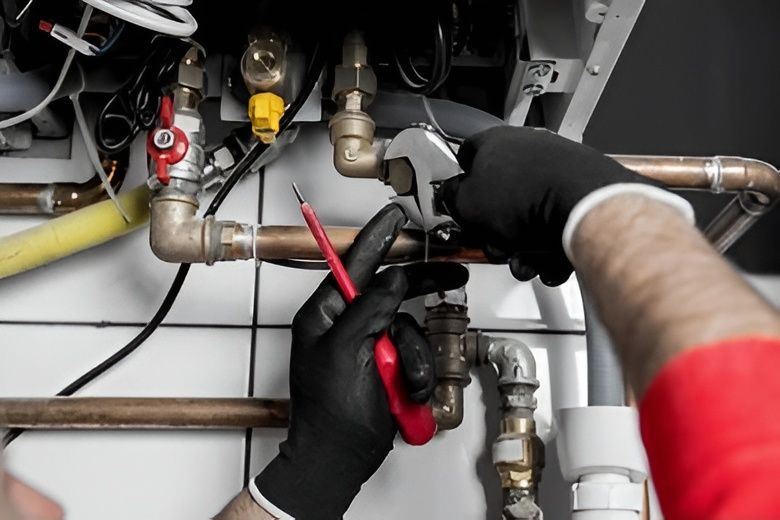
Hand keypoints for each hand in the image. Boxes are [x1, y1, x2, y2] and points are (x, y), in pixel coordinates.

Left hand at [252, 205, 467, 519]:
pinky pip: (416, 354)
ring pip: (411, 327)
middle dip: (420, 292)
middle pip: (392, 290)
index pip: (355, 263)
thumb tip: (392, 278)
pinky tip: (406, 392)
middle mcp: (348, 324)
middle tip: (450, 274)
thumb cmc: (329, 411)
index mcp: (326, 314)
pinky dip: (418, 375)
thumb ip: (369, 308)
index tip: (395, 215)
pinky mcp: (389, 366)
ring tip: (403, 381)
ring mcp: (371, 346)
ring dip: (415, 357)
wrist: (341, 459)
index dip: (379, 238)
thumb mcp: (344, 350)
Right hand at [440, 126, 658, 284]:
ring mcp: (558, 169)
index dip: (460, 182)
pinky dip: (552, 247)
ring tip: (525, 263)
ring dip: (523, 246)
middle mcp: (528, 150)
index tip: (460, 203)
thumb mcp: (466, 204)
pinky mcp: (582, 191)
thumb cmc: (527, 198)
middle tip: (495, 245)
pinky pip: (557, 225)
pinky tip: (549, 263)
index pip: (467, 155)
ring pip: (530, 216)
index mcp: (494, 142)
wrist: (584, 208)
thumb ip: (452, 198)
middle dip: (496, 229)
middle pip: (500, 195)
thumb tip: (449, 196)